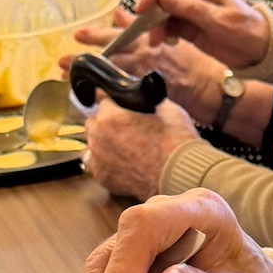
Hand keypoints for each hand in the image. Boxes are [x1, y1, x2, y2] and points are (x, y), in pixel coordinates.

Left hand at [80, 96, 199, 197]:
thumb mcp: (167, 108)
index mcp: (110, 116)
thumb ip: (147, 99)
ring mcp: (98, 159)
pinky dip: (103, 162)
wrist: (181, 175)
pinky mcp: (103, 178)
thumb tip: (142, 94)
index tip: (120, 106)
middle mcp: (99, 136)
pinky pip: (94, 164)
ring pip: (92, 143)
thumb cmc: (176, 143)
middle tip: (125, 128)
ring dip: (103, 142)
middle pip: (94, 121)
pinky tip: (118, 162)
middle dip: (106, 122)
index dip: (114, 102)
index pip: (102, 99)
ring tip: (122, 146)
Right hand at [132, 0, 270, 67]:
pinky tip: (163, 42)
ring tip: (156, 42)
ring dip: (155, 25)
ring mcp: (191, 11)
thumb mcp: (219, 20)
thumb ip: (190, 7)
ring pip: (164, 12)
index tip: (141, 8)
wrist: (260, 52)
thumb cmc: (245, 31)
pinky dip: (162, 33)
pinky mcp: (190, 27)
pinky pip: (170, 26)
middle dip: (151, 11)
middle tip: (146, 29)